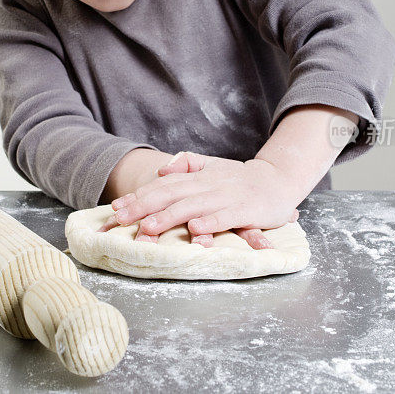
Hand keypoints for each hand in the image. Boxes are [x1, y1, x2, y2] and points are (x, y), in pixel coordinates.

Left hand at [100, 151, 299, 249]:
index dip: (138, 196)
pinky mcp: (246, 210)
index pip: (162, 185)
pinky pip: (226, 217)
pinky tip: (195, 229)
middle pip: (171, 194)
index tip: (115, 208)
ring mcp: (227, 197)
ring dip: (169, 216)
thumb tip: (162, 171)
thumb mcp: (212, 167)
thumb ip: (187, 165)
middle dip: (143, 207)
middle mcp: (208, 184)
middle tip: (120, 220)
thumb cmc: (241, 179)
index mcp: (198, 177)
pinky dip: (210, 223)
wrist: (280, 179)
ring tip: (148, 227)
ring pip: (193, 206)